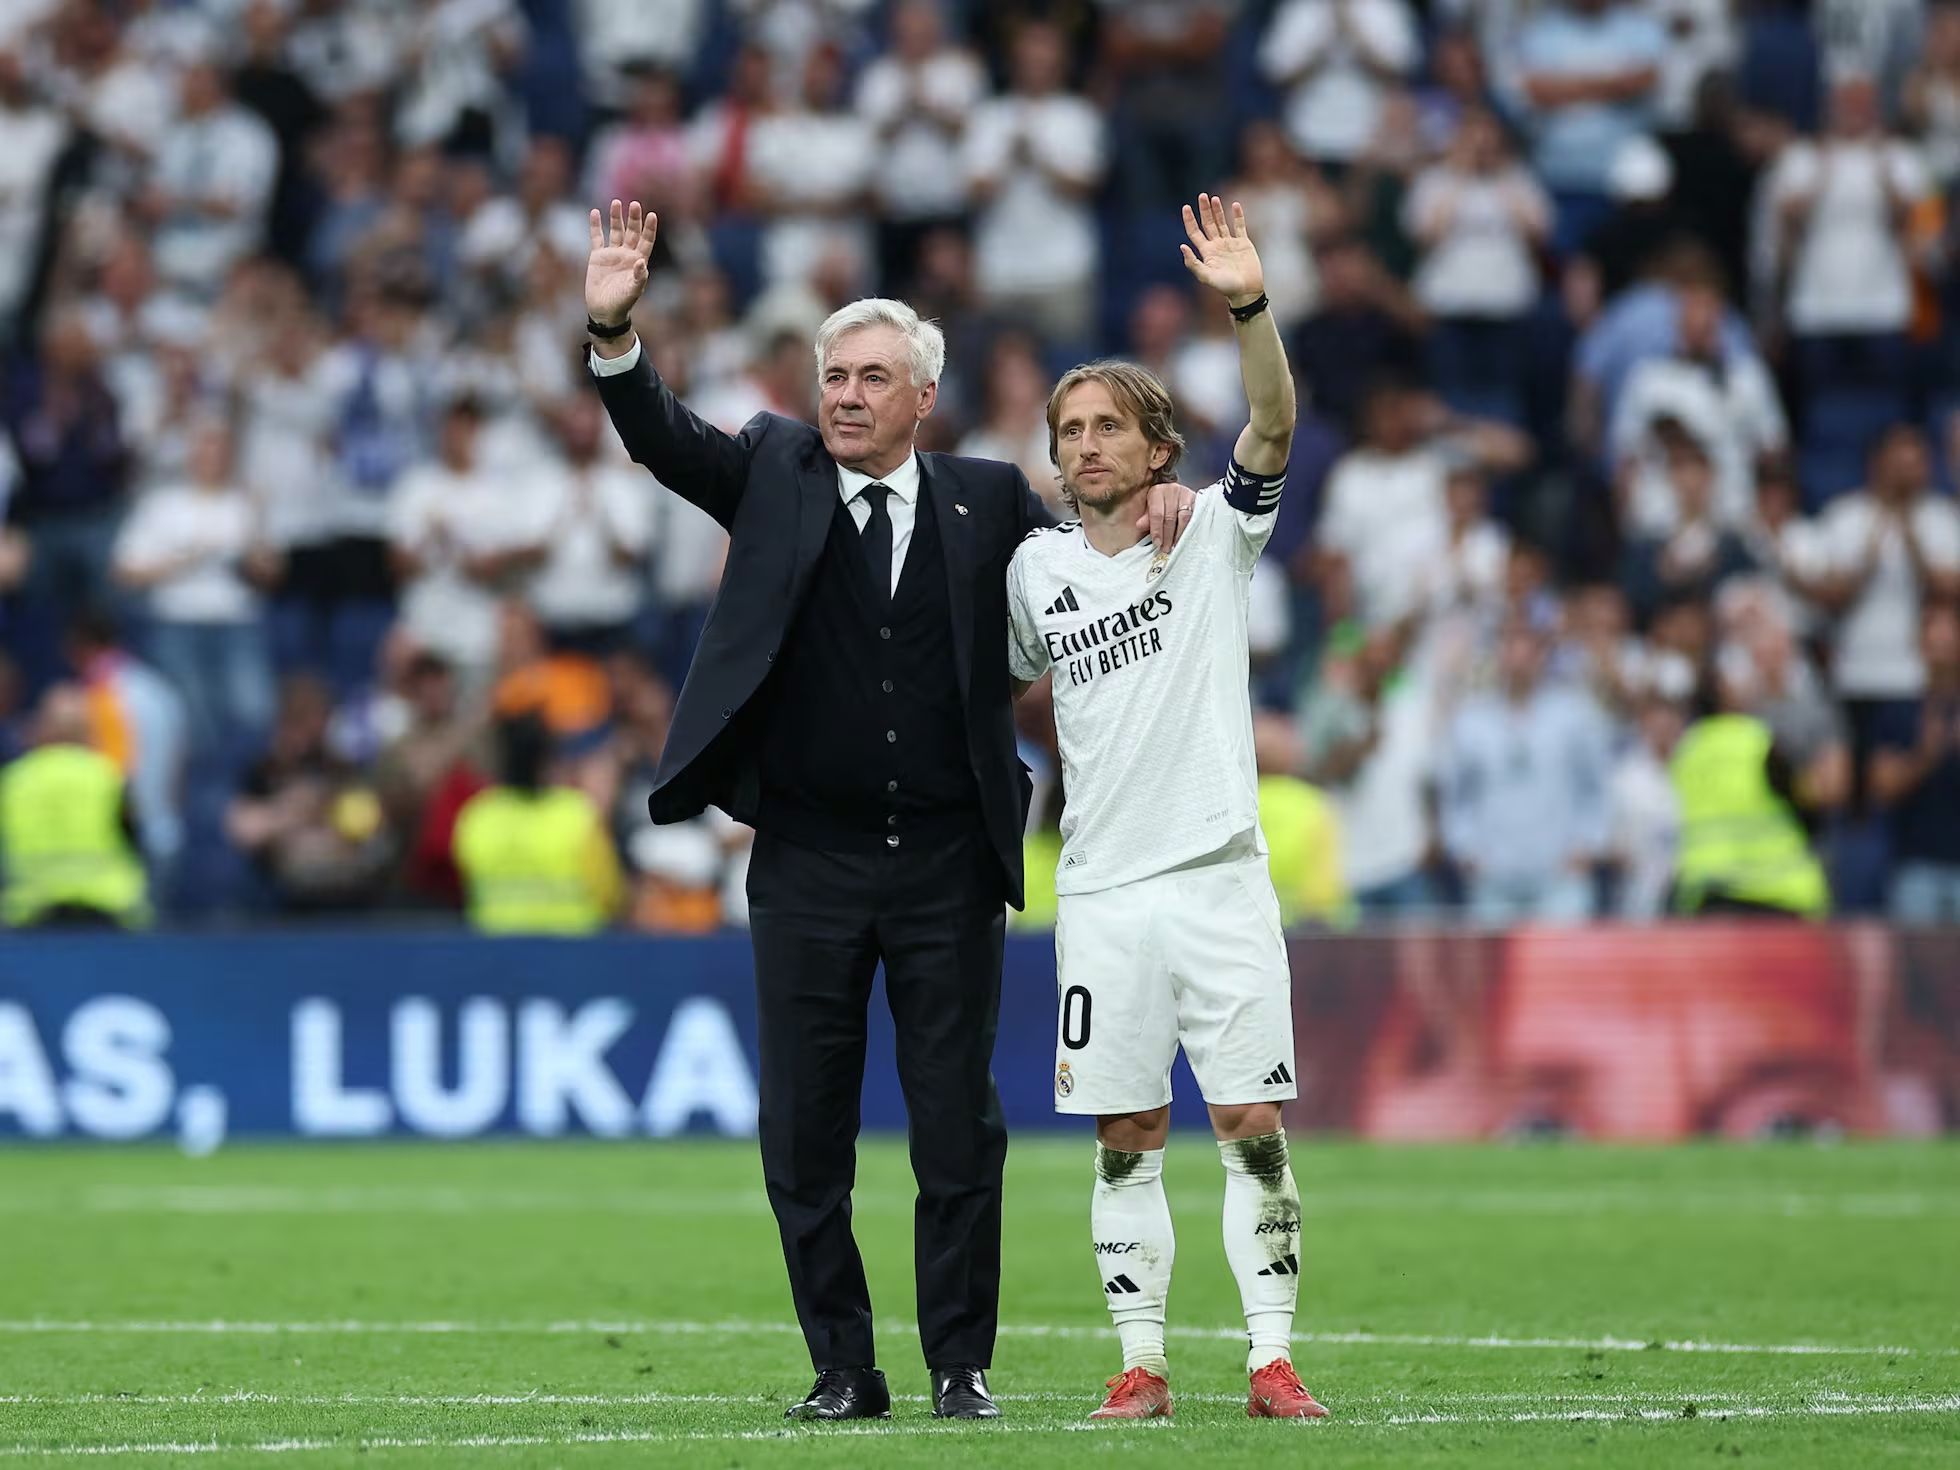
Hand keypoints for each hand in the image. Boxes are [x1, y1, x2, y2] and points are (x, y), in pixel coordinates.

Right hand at [586, 199, 656, 327]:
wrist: (604, 310)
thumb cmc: (622, 302)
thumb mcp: (633, 291)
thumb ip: (639, 277)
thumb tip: (641, 262)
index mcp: (638, 261)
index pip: (646, 241)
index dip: (649, 229)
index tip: (652, 215)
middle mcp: (627, 254)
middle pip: (632, 232)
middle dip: (634, 219)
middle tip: (635, 204)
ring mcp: (612, 254)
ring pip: (615, 231)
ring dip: (616, 217)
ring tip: (616, 203)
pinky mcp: (598, 256)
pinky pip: (597, 237)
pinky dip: (596, 225)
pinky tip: (595, 212)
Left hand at [1135, 480, 1196, 551]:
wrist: (1173, 492)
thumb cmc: (1159, 503)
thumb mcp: (1149, 508)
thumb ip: (1146, 518)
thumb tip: (1140, 526)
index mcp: (1157, 492)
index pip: (1157, 514)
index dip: (1157, 530)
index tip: (1157, 543)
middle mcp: (1172, 490)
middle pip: (1170, 517)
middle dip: (1168, 536)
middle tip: (1166, 548)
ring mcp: (1186, 494)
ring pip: (1184, 517)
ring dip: (1180, 534)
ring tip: (1176, 546)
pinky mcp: (1196, 499)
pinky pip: (1195, 516)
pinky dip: (1190, 529)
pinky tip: (1186, 538)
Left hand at [1180, 194, 1264, 307]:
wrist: (1246, 291)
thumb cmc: (1226, 287)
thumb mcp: (1206, 277)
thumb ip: (1193, 263)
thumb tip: (1182, 246)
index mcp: (1206, 252)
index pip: (1195, 232)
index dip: (1190, 220)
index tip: (1186, 207)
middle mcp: (1217, 245)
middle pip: (1208, 224)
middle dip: (1204, 210)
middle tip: (1202, 196)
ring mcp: (1230, 243)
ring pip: (1222, 222)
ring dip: (1218, 210)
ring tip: (1214, 198)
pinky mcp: (1243, 243)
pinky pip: (1239, 226)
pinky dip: (1237, 216)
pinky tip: (1235, 205)